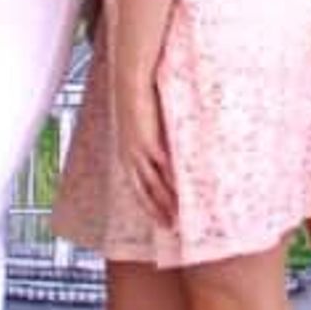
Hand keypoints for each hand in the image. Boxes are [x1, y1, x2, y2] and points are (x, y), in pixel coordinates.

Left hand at [117, 75, 175, 225]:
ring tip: (179, 219)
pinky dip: (172, 183)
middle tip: (172, 228)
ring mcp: (139, 152)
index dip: (149, 205)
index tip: (160, 219)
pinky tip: (183, 194)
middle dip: (157, 211)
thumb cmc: (139, 98)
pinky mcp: (149, 144)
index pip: (139, 187)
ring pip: (154, 185)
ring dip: (166, 204)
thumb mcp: (144, 123)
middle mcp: (130, 157)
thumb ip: (154, 136)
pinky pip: (162, 169)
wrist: (131, 81)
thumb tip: (165, 147)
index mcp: (127, 153)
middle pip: (145, 192)